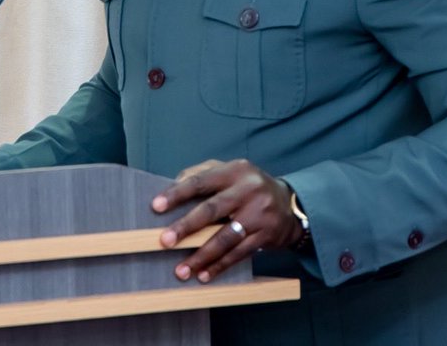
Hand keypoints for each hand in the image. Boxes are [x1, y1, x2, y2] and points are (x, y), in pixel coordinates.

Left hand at [152, 158, 303, 282]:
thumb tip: (172, 185)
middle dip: (186, 227)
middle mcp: (248, 190)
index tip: (156, 206)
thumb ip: (201, 174)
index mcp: (234, 170)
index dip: (177, 194)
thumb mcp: (229, 171)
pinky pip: (239, 253)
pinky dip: (220, 265)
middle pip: (212, 209)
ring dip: (202, 256)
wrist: (290, 204)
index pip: (201, 181)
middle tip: (165, 241)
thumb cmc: (248, 186)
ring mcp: (259, 213)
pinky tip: (204, 275)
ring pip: (225, 237)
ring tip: (182, 269)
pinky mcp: (266, 235)